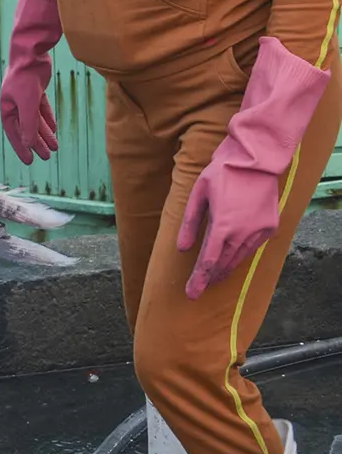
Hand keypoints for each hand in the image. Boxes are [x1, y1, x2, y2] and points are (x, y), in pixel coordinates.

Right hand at [0, 0, 61, 164]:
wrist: (30, 54)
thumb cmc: (24, 78)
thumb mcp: (27, 104)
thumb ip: (28, 125)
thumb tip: (28, 145)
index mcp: (7, 109)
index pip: (14, 134)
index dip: (22, 148)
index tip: (30, 161)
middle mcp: (15, 105)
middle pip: (26, 129)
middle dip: (37, 143)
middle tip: (47, 157)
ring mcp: (26, 97)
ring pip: (36, 120)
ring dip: (45, 133)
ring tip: (55, 147)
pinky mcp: (36, 90)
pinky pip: (42, 109)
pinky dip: (48, 118)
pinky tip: (54, 128)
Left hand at [178, 163, 280, 300]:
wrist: (256, 159)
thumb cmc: (222, 173)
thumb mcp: (198, 195)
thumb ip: (190, 224)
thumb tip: (183, 249)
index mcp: (223, 226)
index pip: (208, 261)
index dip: (199, 279)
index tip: (191, 294)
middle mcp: (243, 233)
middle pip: (225, 264)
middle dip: (211, 277)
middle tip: (199, 288)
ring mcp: (260, 231)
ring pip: (240, 258)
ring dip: (226, 268)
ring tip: (213, 277)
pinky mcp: (270, 226)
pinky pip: (252, 247)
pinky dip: (241, 254)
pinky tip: (232, 258)